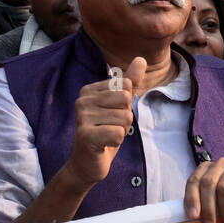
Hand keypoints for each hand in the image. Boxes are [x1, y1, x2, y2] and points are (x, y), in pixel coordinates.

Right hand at [64, 57, 145, 185]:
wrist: (87, 164)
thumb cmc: (104, 132)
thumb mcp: (119, 105)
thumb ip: (130, 82)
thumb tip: (141, 59)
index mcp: (89, 89)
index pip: (126, 87)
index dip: (126, 105)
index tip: (111, 116)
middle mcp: (83, 99)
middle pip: (126, 100)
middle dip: (125, 117)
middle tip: (110, 128)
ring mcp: (82, 116)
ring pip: (125, 117)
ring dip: (121, 131)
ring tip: (106, 136)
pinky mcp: (85, 134)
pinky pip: (119, 133)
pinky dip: (117, 141)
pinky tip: (104, 144)